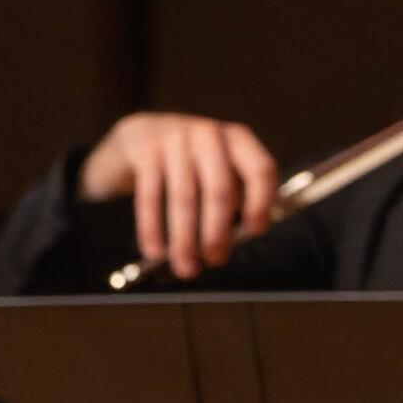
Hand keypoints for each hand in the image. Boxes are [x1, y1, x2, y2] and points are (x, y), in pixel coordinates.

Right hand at [77, 112, 279, 279]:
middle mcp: (209, 135)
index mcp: (238, 140)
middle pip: (220, 188)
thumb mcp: (220, 169)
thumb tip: (236, 242)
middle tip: (215, 260)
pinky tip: (154, 251)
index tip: (255, 232)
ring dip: (185, 239)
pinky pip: (150, 195)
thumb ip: (236, 199)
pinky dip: (152, 227)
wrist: (142, 135)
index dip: (261, 202)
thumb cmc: (191, 164)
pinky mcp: (145, 150)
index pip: (260, 169)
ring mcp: (175, 138)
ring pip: (184, 197)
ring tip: (186, 267)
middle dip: (217, 231)